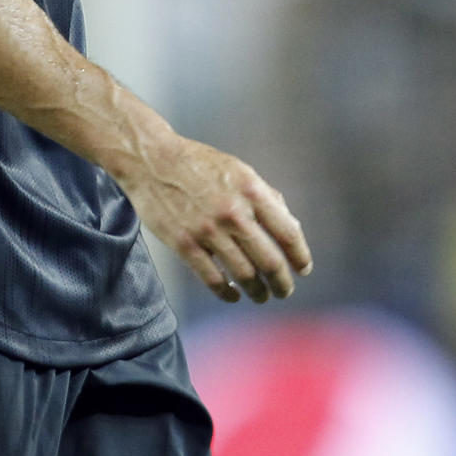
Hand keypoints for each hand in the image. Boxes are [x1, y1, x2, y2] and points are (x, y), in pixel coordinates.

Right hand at [119, 135, 311, 303]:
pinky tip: (233, 294)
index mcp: (251, 190)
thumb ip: (265, 196)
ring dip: (258, 292)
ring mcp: (208, 231)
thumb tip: (290, 226)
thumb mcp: (238, 169)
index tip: (303, 269)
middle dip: (282, 283)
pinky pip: (214, 280)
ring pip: (245, 275)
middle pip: (270, 262)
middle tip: (284, 291)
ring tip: (261, 295)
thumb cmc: (198, 163)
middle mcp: (233, 212)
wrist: (152, 160)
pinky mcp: (185, 245)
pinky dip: (228, 293)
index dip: (300, 256)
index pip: (288, 233)